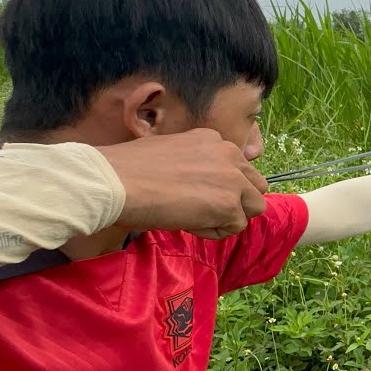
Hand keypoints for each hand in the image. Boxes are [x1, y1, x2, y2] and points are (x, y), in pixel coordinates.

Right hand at [96, 128, 269, 239]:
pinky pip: (236, 226)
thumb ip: (196, 165)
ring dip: (230, 217)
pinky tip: (189, 224)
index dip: (220, 186)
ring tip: (197, 218)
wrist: (114, 181)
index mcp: (213, 139)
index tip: (193, 192)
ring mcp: (233, 179)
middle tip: (203, 210)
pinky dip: (215, 231)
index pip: (238, 167)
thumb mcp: (170, 154)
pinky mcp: (229, 204)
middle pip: (255, 185)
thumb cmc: (129, 171)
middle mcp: (229, 153)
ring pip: (254, 206)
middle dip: (236, 201)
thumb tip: (200, 186)